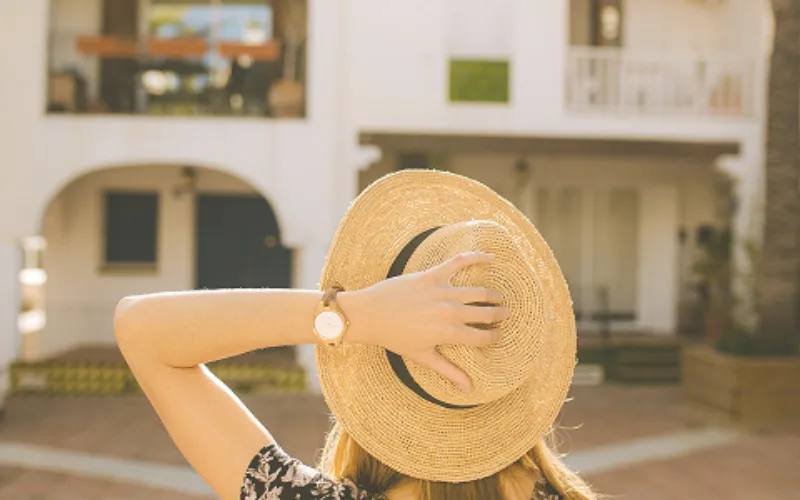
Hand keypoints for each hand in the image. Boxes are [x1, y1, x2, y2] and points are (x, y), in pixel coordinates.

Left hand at [339, 252, 507, 391]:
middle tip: (506, 314)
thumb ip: (448, 371)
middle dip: (499, 315)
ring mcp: (441, 291)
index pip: (482, 337)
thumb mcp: (422, 357)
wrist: (369, 314)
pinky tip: (491, 257)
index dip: (494, 337)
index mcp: (448, 334)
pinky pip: (459, 262)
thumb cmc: (394, 338)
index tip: (499, 335)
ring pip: (479, 292)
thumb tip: (469, 390)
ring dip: (493, 295)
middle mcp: (449, 312)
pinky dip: (476, 257)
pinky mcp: (432, 275)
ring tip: (500, 297)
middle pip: (485, 313)